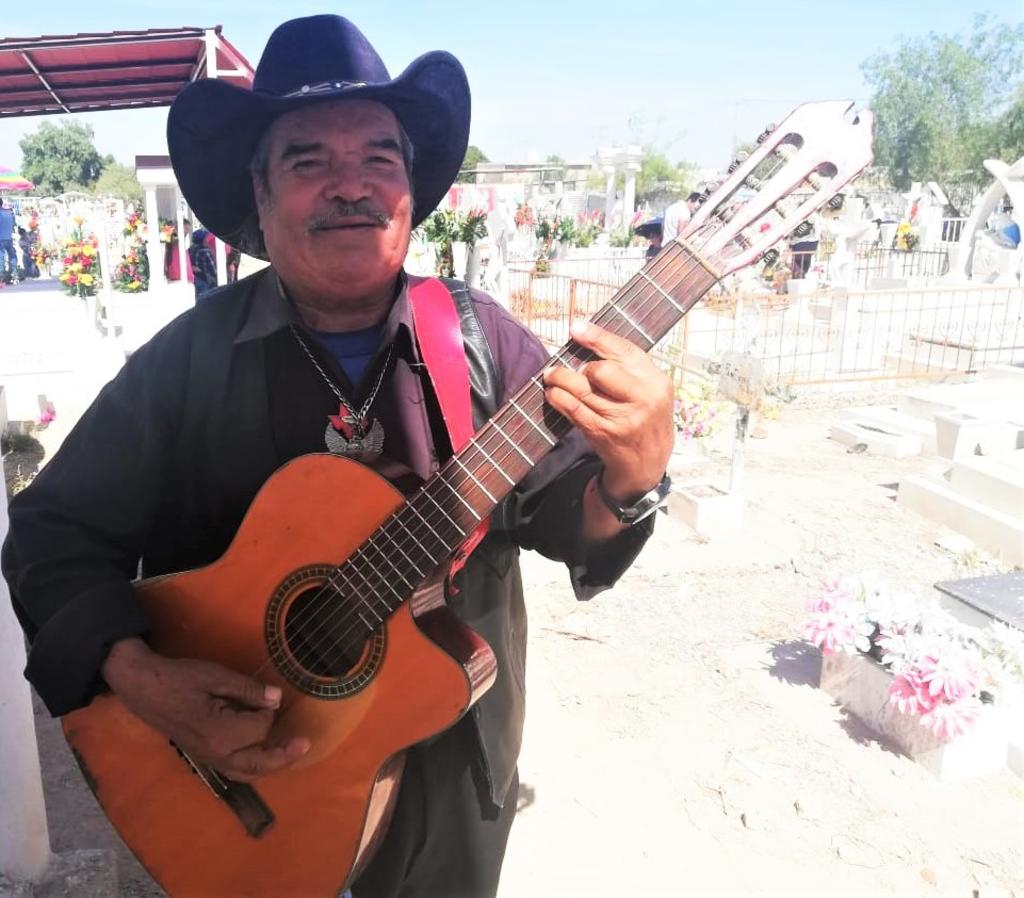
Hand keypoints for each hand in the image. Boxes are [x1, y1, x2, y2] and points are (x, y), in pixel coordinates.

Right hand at [101, 638, 309, 782]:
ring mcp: (207, 758)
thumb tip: (277, 699)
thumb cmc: (179, 678)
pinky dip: (252, 766)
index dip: (268, 710)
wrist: (143, 688)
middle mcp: (215, 753)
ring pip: (245, 772)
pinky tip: (262, 755)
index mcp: (218, 733)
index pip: (259, 728)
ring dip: (269, 764)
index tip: (266, 696)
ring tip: (290, 752)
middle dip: (283, 755)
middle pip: (257, 763)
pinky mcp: (203, 757)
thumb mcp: (216, 676)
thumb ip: (248, 690)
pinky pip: (233, 769)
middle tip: (304, 744)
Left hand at [543, 320, 674, 500]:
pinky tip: (552, 393)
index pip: (624, 351)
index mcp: (656, 381)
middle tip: (574, 367)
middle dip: (583, 366)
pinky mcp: (602, 433)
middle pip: (601, 370)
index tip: (575, 327)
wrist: (649, 462)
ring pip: (581, 389)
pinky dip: (557, 398)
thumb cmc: (647, 417)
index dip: (597, 337)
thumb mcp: (651, 389)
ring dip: (560, 379)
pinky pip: (573, 410)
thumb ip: (628, 366)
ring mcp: (621, 418)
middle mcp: (642, 399)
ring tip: (552, 375)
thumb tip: (588, 335)